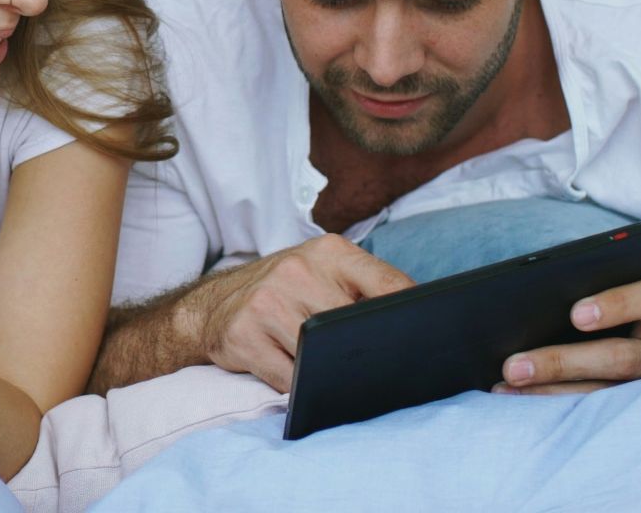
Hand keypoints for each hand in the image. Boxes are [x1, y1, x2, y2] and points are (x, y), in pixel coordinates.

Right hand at [186, 234, 415, 391]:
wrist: (211, 306)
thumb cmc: (282, 292)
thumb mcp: (324, 273)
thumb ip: (367, 289)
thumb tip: (421, 327)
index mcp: (329, 252)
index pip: (390, 284)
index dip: (414, 316)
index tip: (429, 339)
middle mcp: (297, 271)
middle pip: (356, 329)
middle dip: (368, 353)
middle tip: (374, 366)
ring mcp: (267, 303)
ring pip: (323, 358)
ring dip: (330, 373)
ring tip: (327, 369)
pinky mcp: (243, 336)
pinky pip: (290, 381)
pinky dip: (301, 388)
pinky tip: (297, 377)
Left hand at [494, 276, 640, 394]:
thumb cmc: (620, 301)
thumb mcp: (617, 287)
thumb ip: (589, 288)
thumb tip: (529, 299)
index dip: (617, 305)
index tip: (575, 315)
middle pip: (622, 358)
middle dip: (562, 363)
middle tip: (513, 367)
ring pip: (606, 394)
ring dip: (550, 391)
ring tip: (507, 386)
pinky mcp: (638, 406)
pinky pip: (594, 411)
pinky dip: (552, 402)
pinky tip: (516, 395)